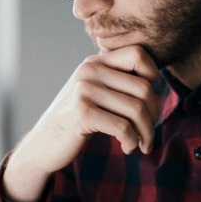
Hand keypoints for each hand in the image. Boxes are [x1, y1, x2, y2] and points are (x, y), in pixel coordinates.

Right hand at [2, 46, 159, 201]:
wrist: (44, 144)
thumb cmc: (78, 121)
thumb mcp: (96, 93)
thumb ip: (117, 81)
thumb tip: (156, 79)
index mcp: (95, 62)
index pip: (138, 54)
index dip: (153, 76)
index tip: (147, 101)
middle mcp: (89, 71)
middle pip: (144, 88)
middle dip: (153, 116)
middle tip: (147, 134)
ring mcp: (84, 90)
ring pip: (136, 109)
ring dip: (146, 133)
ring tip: (141, 145)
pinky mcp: (82, 113)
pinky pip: (123, 127)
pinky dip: (131, 141)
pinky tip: (127, 148)